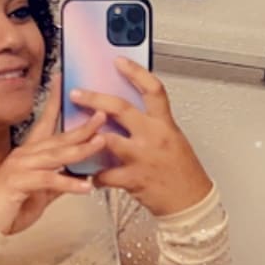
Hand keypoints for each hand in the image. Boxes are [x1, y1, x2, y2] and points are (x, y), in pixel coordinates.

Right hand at [0, 77, 107, 235]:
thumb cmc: (10, 208)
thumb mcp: (42, 193)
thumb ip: (60, 182)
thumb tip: (81, 176)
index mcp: (30, 153)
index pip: (45, 122)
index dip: (55, 102)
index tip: (64, 81)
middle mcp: (25, 155)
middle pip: (58, 137)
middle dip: (82, 127)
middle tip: (103, 114)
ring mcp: (21, 167)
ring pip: (55, 155)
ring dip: (80, 149)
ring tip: (101, 143)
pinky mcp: (19, 183)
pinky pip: (49, 181)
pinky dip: (68, 183)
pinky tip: (85, 187)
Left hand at [69, 58, 212, 216]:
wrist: (190, 203)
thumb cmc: (182, 172)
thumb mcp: (172, 139)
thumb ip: (151, 125)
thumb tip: (125, 113)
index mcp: (164, 124)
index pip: (152, 89)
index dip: (135, 72)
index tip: (118, 61)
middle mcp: (153, 137)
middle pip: (121, 109)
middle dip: (95, 99)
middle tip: (77, 94)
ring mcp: (142, 158)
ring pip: (107, 140)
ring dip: (87, 137)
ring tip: (73, 135)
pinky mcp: (132, 179)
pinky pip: (104, 174)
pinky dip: (94, 175)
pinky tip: (90, 174)